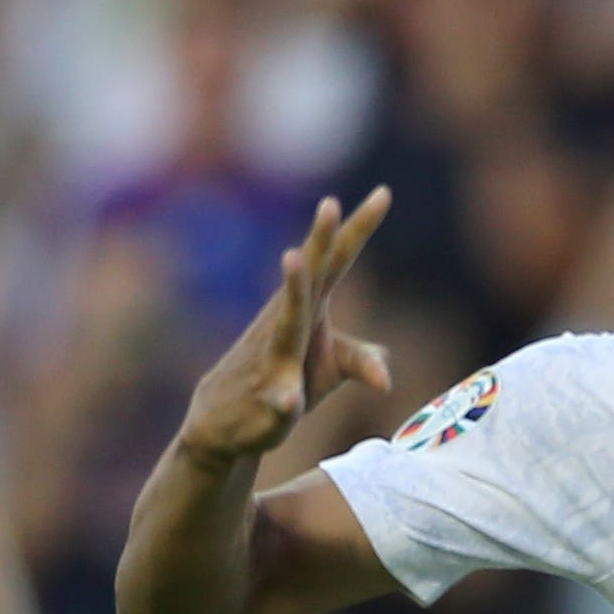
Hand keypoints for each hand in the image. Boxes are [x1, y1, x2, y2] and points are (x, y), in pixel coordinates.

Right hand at [175, 189, 395, 466]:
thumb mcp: (331, 370)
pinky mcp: (266, 396)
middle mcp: (289, 321)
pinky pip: (278, 397)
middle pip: (311, 277)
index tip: (384, 192)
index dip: (359, 229)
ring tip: (293, 257)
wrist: (227, 421)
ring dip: (291, 291)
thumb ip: (362, 359)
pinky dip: (284, 398)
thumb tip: (385, 375)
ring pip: (285, 323)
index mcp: (311, 307)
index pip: (337, 261)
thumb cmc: (285, 379)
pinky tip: (289, 400)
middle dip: (319, 240)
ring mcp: (274, 357)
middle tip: (330, 202)